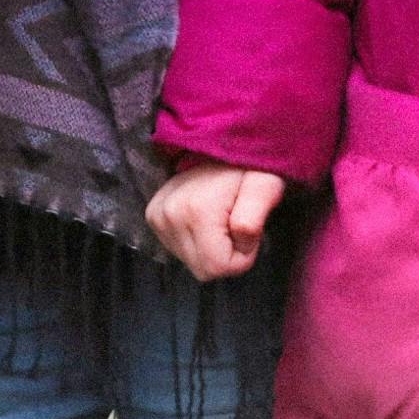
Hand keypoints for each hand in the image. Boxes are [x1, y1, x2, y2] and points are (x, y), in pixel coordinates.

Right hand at [146, 160, 287, 281]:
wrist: (220, 149)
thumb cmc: (250, 169)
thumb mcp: (265, 188)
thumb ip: (254, 217)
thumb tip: (241, 239)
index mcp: (196, 212)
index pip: (218, 268)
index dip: (242, 257)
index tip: (249, 233)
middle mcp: (169, 216)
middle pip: (204, 270)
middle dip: (227, 256)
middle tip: (236, 226)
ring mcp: (157, 217)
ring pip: (193, 263)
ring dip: (213, 250)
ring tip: (222, 221)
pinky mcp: (153, 217)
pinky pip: (180, 251)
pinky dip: (198, 244)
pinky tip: (206, 222)